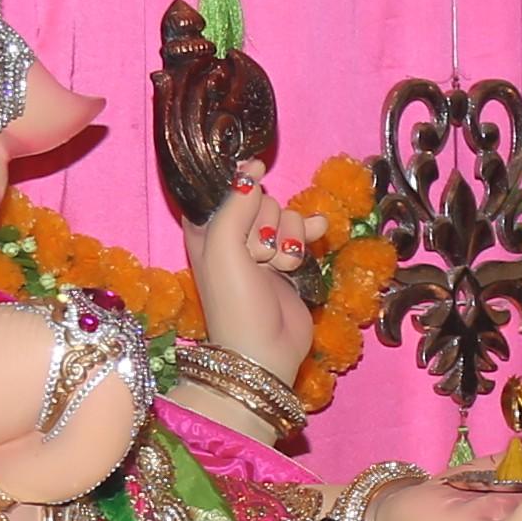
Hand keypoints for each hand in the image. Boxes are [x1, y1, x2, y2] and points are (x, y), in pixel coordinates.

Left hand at [181, 180, 322, 388]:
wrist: (264, 350)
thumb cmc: (234, 301)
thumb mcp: (223, 247)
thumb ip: (235, 204)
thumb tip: (253, 170)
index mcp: (205, 229)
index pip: (224, 188)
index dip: (240, 190)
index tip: (252, 192)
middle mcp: (232, 235)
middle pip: (260, 200)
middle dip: (267, 223)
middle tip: (259, 256)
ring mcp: (261, 248)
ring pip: (284, 214)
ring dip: (288, 237)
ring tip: (279, 265)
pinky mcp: (287, 260)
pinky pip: (301, 230)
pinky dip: (307, 234)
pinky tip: (316, 234)